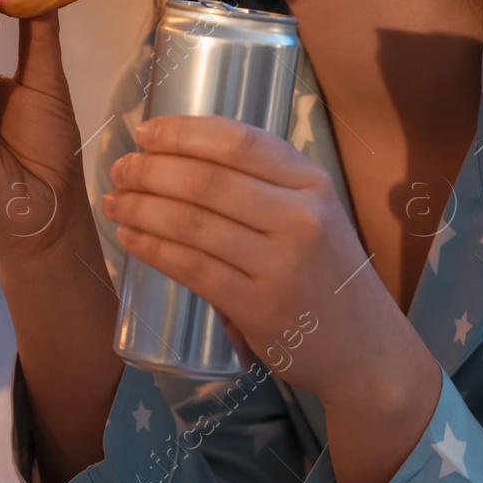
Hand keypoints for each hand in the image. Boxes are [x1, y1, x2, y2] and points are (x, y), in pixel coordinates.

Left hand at [100, 114, 435, 408]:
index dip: (183, 132)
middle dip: (151, 169)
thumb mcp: (317, 214)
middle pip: (207, 179)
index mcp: (313, 183)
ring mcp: (281, 264)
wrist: (367, 350)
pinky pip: (191, 267)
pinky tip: (130, 238)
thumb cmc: (329, 275)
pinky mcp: (258, 306)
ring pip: (192, 222)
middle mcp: (301, 217)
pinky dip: (152, 248)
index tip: (146, 132)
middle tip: (120, 170)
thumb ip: (269, 185)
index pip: (239, 142)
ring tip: (116, 202)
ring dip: (142, 207)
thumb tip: (188, 155)